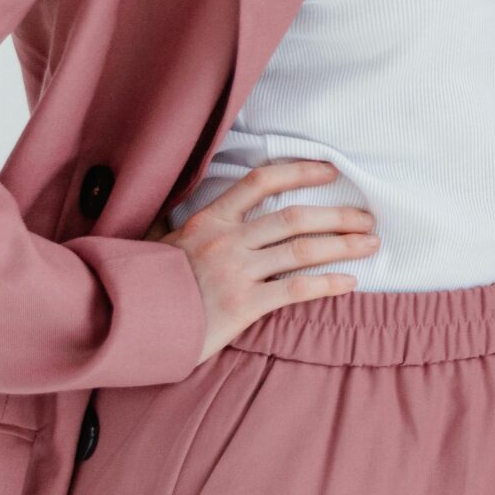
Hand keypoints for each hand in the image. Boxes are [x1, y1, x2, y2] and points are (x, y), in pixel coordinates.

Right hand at [155, 161, 378, 363]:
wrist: (123, 322)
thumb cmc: (145, 284)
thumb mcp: (162, 243)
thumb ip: (189, 225)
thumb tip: (201, 212)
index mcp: (210, 219)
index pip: (263, 182)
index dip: (300, 171)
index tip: (330, 171)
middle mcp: (227, 240)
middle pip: (296, 218)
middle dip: (339, 216)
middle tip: (368, 218)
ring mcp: (237, 272)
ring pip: (302, 250)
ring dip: (343, 245)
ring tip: (370, 244)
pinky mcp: (243, 305)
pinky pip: (295, 289)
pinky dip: (326, 284)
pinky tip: (349, 282)